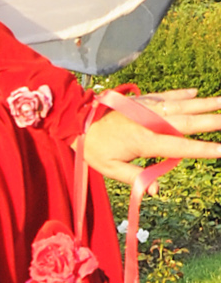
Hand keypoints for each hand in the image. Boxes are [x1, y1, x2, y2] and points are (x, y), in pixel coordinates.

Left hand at [82, 88, 220, 183]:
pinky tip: (197, 92)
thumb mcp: (110, 168)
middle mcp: (149, 121)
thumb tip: (156, 190)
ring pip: (181, 105)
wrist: (75, 121)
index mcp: (143, 140)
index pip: (180, 147)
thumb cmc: (93, 148)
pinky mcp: (141, 100)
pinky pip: (165, 96)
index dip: (203, 149)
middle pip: (187, 122)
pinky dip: (182, 93)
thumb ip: (135, 178)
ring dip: (205, 103)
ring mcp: (146, 108)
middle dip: (214, 121)